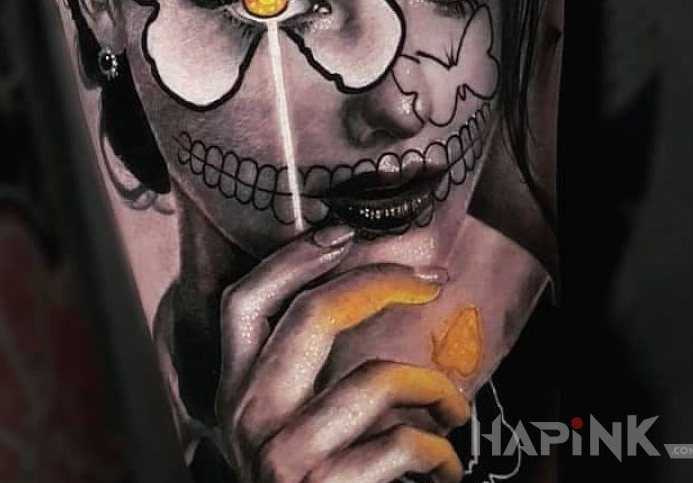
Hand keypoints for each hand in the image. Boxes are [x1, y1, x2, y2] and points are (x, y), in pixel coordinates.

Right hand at [214, 226, 469, 482]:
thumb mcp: (291, 427)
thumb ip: (308, 376)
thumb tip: (363, 301)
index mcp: (235, 394)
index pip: (244, 304)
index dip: (292, 259)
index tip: (343, 234)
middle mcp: (245, 419)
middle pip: (310, 316)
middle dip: (381, 282)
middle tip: (433, 278)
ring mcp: (280, 459)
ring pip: (374, 380)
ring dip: (435, 390)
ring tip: (457, 411)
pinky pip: (402, 446)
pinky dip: (441, 454)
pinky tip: (449, 468)